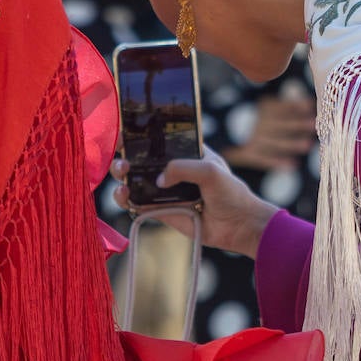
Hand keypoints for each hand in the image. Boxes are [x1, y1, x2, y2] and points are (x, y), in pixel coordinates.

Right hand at [111, 150, 278, 258]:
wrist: (238, 226)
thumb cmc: (230, 192)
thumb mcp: (210, 170)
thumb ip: (183, 168)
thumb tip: (158, 179)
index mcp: (185, 152)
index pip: (158, 139)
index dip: (140, 135)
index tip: (125, 134)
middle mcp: (172, 169)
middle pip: (140, 160)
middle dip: (125, 157)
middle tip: (123, 162)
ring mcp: (165, 191)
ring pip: (135, 181)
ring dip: (122, 178)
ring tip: (122, 178)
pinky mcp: (161, 211)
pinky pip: (138, 204)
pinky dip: (126, 200)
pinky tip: (125, 195)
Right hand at [221, 94, 316, 171]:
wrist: (227, 135)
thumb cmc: (263, 120)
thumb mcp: (272, 108)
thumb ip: (291, 107)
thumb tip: (311, 103)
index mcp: (263, 108)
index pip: (280, 107)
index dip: (295, 106)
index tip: (311, 106)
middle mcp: (258, 123)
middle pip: (279, 124)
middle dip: (297, 125)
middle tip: (313, 125)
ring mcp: (252, 140)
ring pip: (273, 142)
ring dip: (291, 144)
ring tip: (307, 145)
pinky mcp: (247, 154)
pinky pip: (263, 159)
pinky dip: (277, 163)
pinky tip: (293, 165)